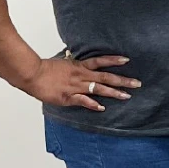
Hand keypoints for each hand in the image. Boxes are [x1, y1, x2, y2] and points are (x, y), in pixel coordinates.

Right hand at [22, 55, 139, 111]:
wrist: (31, 74)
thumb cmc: (45, 68)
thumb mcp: (64, 62)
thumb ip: (75, 65)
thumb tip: (81, 64)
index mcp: (79, 66)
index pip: (100, 61)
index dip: (114, 60)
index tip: (127, 60)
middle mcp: (81, 75)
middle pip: (106, 77)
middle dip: (122, 80)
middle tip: (137, 83)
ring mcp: (75, 87)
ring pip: (98, 89)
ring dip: (113, 92)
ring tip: (127, 95)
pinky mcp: (67, 97)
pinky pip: (82, 101)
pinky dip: (92, 104)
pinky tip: (102, 107)